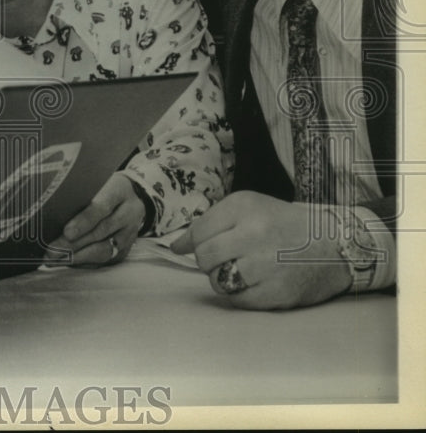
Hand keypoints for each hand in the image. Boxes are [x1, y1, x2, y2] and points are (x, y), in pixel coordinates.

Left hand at [44, 173, 145, 265]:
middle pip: (100, 233)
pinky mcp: (127, 248)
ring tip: (57, 259)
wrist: (133, 194)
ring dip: (79, 257)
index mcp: (118, 192)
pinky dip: (86, 263)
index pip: (101, 208)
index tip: (66, 233)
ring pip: (105, 250)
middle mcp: (128, 214)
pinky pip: (106, 260)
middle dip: (74, 245)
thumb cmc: (105, 187)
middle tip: (52, 252)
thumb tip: (54, 212)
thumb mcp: (96, 183)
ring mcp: (129, 233)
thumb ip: (80, 195)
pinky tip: (70, 262)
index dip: (83, 222)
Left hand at [171, 191, 351, 309]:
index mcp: (245, 208)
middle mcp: (256, 234)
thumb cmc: (282, 224)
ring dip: (222, 278)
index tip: (199, 246)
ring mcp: (268, 265)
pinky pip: (238, 300)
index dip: (194, 242)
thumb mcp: (247, 208)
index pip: (199, 232)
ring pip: (218, 281)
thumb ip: (209, 224)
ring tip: (240, 269)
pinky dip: (239, 294)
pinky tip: (254, 282)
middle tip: (223, 258)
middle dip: (208, 261)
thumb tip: (175, 247)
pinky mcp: (278, 293)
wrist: (334, 244)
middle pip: (205, 257)